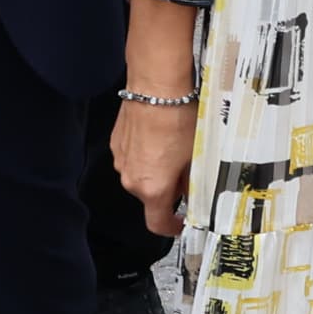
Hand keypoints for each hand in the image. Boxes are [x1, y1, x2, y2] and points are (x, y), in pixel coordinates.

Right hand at [113, 90, 193, 235]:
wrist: (155, 86)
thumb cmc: (177, 120)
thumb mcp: (195, 156)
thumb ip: (191, 182)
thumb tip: (192, 192)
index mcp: (152, 188)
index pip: (157, 224)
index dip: (172, 227)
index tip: (182, 222)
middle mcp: (131, 179)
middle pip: (150, 197)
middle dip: (168, 190)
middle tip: (186, 173)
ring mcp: (121, 161)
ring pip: (141, 176)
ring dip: (156, 171)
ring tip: (174, 148)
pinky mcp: (117, 143)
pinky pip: (133, 158)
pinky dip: (146, 155)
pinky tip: (160, 136)